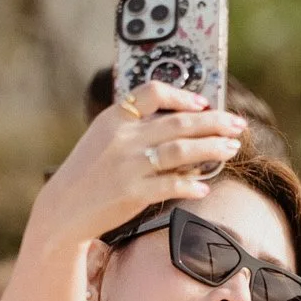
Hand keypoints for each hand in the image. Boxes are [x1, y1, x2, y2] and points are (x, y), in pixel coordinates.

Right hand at [29, 83, 248, 253]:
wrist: (63, 208)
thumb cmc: (88, 173)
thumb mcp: (102, 138)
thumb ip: (134, 127)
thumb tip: (182, 122)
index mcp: (114, 118)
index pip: (153, 92)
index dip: (182, 96)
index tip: (203, 104)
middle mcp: (123, 138)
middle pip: (179, 122)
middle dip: (215, 122)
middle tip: (238, 125)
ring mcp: (129, 166)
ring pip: (182, 151)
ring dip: (212, 148)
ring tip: (232, 148)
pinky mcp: (133, 193)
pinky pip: (173, 185)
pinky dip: (192, 184)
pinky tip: (205, 185)